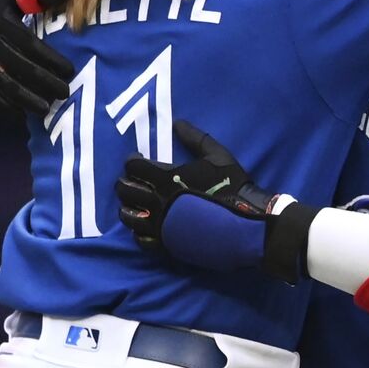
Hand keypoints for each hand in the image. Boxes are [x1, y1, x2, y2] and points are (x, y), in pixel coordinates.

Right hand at [0, 0, 74, 113]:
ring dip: (24, 99)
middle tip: (65, 92)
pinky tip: (22, 117)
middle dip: (43, 82)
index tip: (70, 70)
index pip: (27, 44)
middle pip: (17, 66)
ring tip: (47, 110)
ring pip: (1, 83)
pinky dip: (3, 106)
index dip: (49, 58)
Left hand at [116, 121, 318, 283]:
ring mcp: (160, 226)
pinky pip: (140, 239)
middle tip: (133, 180)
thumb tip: (177, 123)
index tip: (137, 158)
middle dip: (124, 182)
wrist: (244, 223)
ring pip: (127, 217)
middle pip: (124, 190)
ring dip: (127, 207)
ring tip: (135, 203)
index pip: (133, 166)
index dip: (131, 160)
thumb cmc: (232, 186)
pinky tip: (146, 225)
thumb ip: (194, 138)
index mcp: (167, 178)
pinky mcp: (166, 244)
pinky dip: (138, 231)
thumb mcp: (217, 155)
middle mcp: (157, 202)